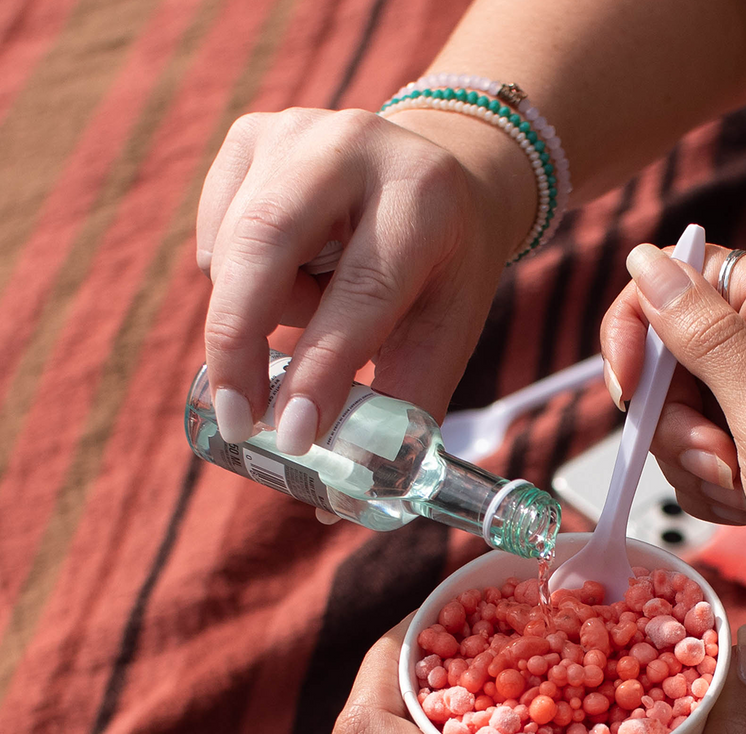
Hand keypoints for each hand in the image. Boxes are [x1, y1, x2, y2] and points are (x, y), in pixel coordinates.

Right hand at [196, 105, 536, 452]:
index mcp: (422, 198)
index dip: (323, 369)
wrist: (443, 173)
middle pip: (266, 245)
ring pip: (233, 251)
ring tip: (314, 313)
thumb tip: (329, 506)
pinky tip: (292, 273)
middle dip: (241, 344)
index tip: (291, 438)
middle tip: (240, 423)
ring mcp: (292, 130)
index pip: (364, 292)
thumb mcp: (445, 329)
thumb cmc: (443, 269)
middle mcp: (351, 146)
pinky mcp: (250, 135)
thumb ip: (400, 408)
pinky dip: (239, 280)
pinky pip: (215, 236)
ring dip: (258, 312)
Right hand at [600, 244, 745, 639]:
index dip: (641, 331)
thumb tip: (649, 262)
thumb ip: (704, 335)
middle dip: (677, 418)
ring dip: (696, 459)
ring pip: (686, 407)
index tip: (630, 397)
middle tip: (721, 461)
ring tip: (744, 490)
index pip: (683, 278)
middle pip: (678, 351)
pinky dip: (714, 483)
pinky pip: (708, 446)